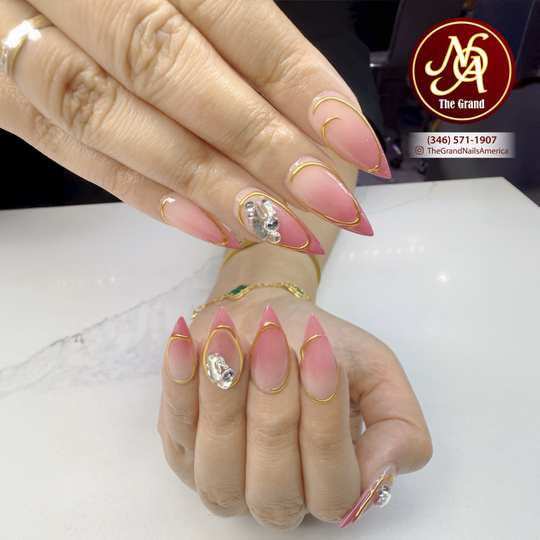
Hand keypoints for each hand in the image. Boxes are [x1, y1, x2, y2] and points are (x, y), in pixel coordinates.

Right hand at [1, 0, 388, 248]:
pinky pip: (71, 150)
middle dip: (259, 144)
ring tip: (279, 226)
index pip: (231, 17)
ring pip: (114, 117)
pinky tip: (206, 225)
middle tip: (328, 201)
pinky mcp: (0, 96)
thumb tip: (312, 117)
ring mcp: (17, 41)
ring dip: (207, 182)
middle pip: (171, 69)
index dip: (299, 83)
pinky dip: (143, 192)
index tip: (356, 144)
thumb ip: (234, 31)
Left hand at [158, 290, 431, 529]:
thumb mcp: (378, 375)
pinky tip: (189, 345)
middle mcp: (273, 496)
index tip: (323, 354)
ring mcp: (221, 477)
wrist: (269, 321)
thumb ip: (399, 427)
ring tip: (231, 338)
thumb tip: (382, 471)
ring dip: (224, 399)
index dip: (327, 422)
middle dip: (275, 408)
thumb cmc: (321, 349)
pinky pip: (175, 426)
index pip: (332, 485)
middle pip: (273, 481)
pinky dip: (179, 385)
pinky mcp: (181, 447)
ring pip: (218, 465)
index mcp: (328, 487)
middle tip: (275, 342)